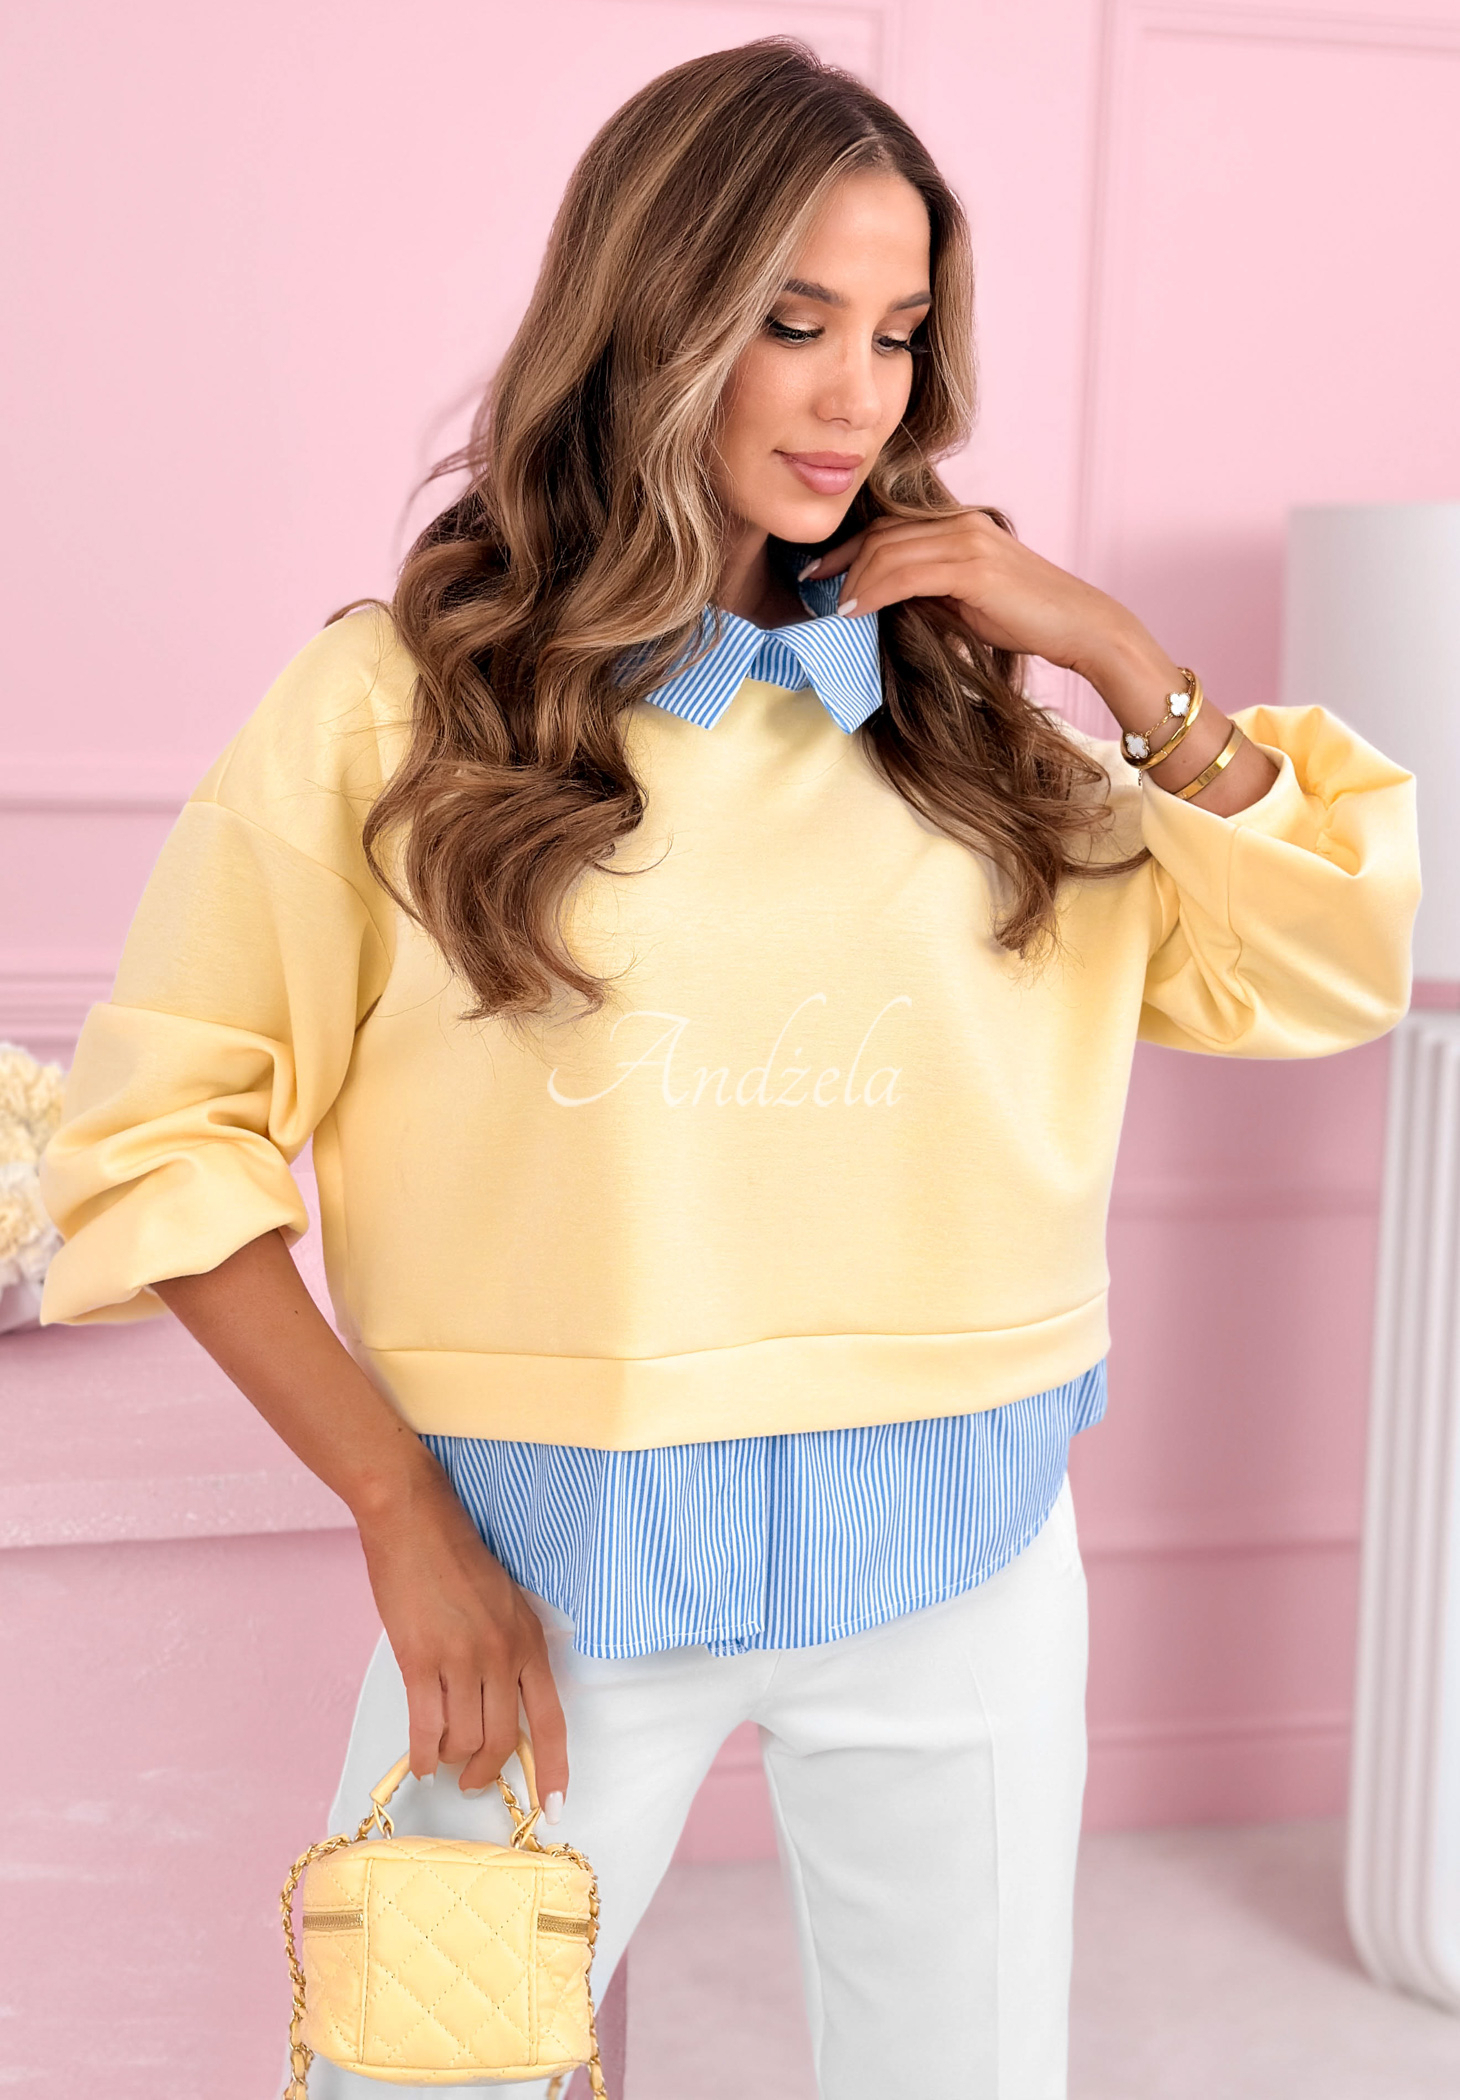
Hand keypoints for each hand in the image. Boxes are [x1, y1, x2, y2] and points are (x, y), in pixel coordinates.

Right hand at [356, 1462, 568, 1809]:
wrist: (414, 1519)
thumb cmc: (455, 1558)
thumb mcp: (502, 1603)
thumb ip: (507, 1651)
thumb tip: (500, 1708)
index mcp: (528, 1640)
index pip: (551, 1719)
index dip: (553, 1768)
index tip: (553, 1805)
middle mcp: (502, 1654)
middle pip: (503, 1740)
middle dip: (487, 1772)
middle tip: (473, 1782)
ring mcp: (462, 1658)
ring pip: (464, 1739)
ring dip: (452, 1760)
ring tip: (442, 1761)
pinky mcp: (420, 1660)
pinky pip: (426, 1728)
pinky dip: (423, 1754)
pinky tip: (419, 1762)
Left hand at [801, 509, 1278, 811]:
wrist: (1083, 627)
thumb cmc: (1027, 621)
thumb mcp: (967, 602)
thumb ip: (927, 593)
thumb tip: (880, 605)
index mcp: (959, 527)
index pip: (890, 528)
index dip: (848, 548)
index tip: (815, 572)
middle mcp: (961, 523)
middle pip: (882, 533)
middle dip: (839, 558)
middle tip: (806, 583)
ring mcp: (968, 540)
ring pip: (889, 550)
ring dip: (852, 578)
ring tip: (828, 604)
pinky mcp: (973, 565)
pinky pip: (907, 570)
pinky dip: (874, 588)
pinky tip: (854, 607)